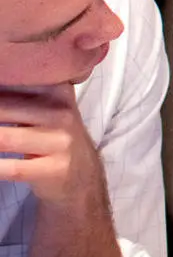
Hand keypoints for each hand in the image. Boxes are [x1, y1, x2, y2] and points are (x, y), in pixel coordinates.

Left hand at [0, 84, 105, 210]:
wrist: (81, 175)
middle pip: (2, 110)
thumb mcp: (45, 107)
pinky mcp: (55, 169)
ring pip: (3, 139)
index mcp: (56, 91)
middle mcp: (62, 113)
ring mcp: (61, 142)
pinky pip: (11, 168)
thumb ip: (18, 91)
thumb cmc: (50, 136)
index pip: (14, 81)